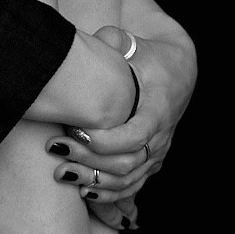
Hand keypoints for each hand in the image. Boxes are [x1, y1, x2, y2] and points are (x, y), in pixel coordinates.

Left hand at [44, 0, 196, 213]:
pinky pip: (132, 187)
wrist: (178, 72)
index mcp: (157, 109)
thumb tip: (96, 39)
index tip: (76, 131)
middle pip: (126, 162)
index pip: (135, 135)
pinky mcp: (151, 162)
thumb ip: (114, 40)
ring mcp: (157, 153)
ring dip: (93, 180)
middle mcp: (161, 136)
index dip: (105, 140)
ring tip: (61, 172)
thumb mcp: (134, 43)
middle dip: (88, 160)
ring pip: (127, 180)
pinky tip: (83, 191)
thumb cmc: (148, 56)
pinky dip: (108, 194)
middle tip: (56, 150)